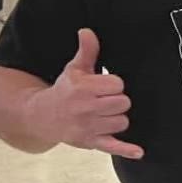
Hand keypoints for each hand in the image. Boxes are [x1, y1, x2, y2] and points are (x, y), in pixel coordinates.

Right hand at [29, 29, 142, 159]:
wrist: (43, 116)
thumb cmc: (64, 90)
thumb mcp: (74, 69)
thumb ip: (86, 51)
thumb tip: (87, 31)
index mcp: (83, 89)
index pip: (118, 85)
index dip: (115, 84)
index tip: (106, 86)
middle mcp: (86, 109)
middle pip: (123, 104)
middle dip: (118, 101)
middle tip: (106, 100)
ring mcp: (89, 128)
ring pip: (122, 122)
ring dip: (118, 118)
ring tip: (105, 114)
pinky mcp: (91, 143)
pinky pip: (113, 147)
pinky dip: (126, 149)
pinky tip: (139, 151)